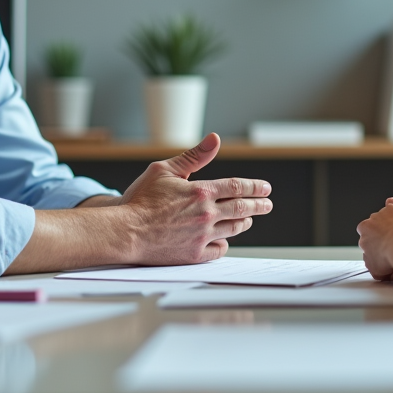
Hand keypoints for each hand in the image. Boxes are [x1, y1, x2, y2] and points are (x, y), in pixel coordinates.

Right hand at [120, 133, 272, 264]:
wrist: (125, 232)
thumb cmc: (140, 199)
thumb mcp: (164, 170)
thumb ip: (193, 156)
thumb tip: (215, 139)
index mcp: (201, 192)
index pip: (237, 187)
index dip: (255, 187)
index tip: (266, 188)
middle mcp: (206, 215)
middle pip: (242, 208)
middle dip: (259, 205)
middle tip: (267, 204)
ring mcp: (202, 236)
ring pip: (233, 229)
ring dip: (244, 222)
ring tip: (248, 219)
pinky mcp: (194, 254)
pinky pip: (218, 250)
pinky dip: (224, 244)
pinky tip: (224, 240)